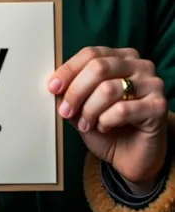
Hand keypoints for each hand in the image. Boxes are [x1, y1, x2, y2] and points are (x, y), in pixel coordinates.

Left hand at [48, 46, 167, 188]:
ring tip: (86, 124)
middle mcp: (139, 65)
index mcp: (121, 57)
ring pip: (108, 89)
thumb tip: (55, 84)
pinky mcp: (158, 106)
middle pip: (98, 67)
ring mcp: (152, 84)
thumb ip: (71, 92)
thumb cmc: (108, 127)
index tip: (53, 87)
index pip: (91, 54)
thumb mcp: (83, 106)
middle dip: (76, 91)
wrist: (132, 157)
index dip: (68, 70)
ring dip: (90, 110)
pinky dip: (106, 120)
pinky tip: (105, 126)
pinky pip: (122, 109)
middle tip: (66, 112)